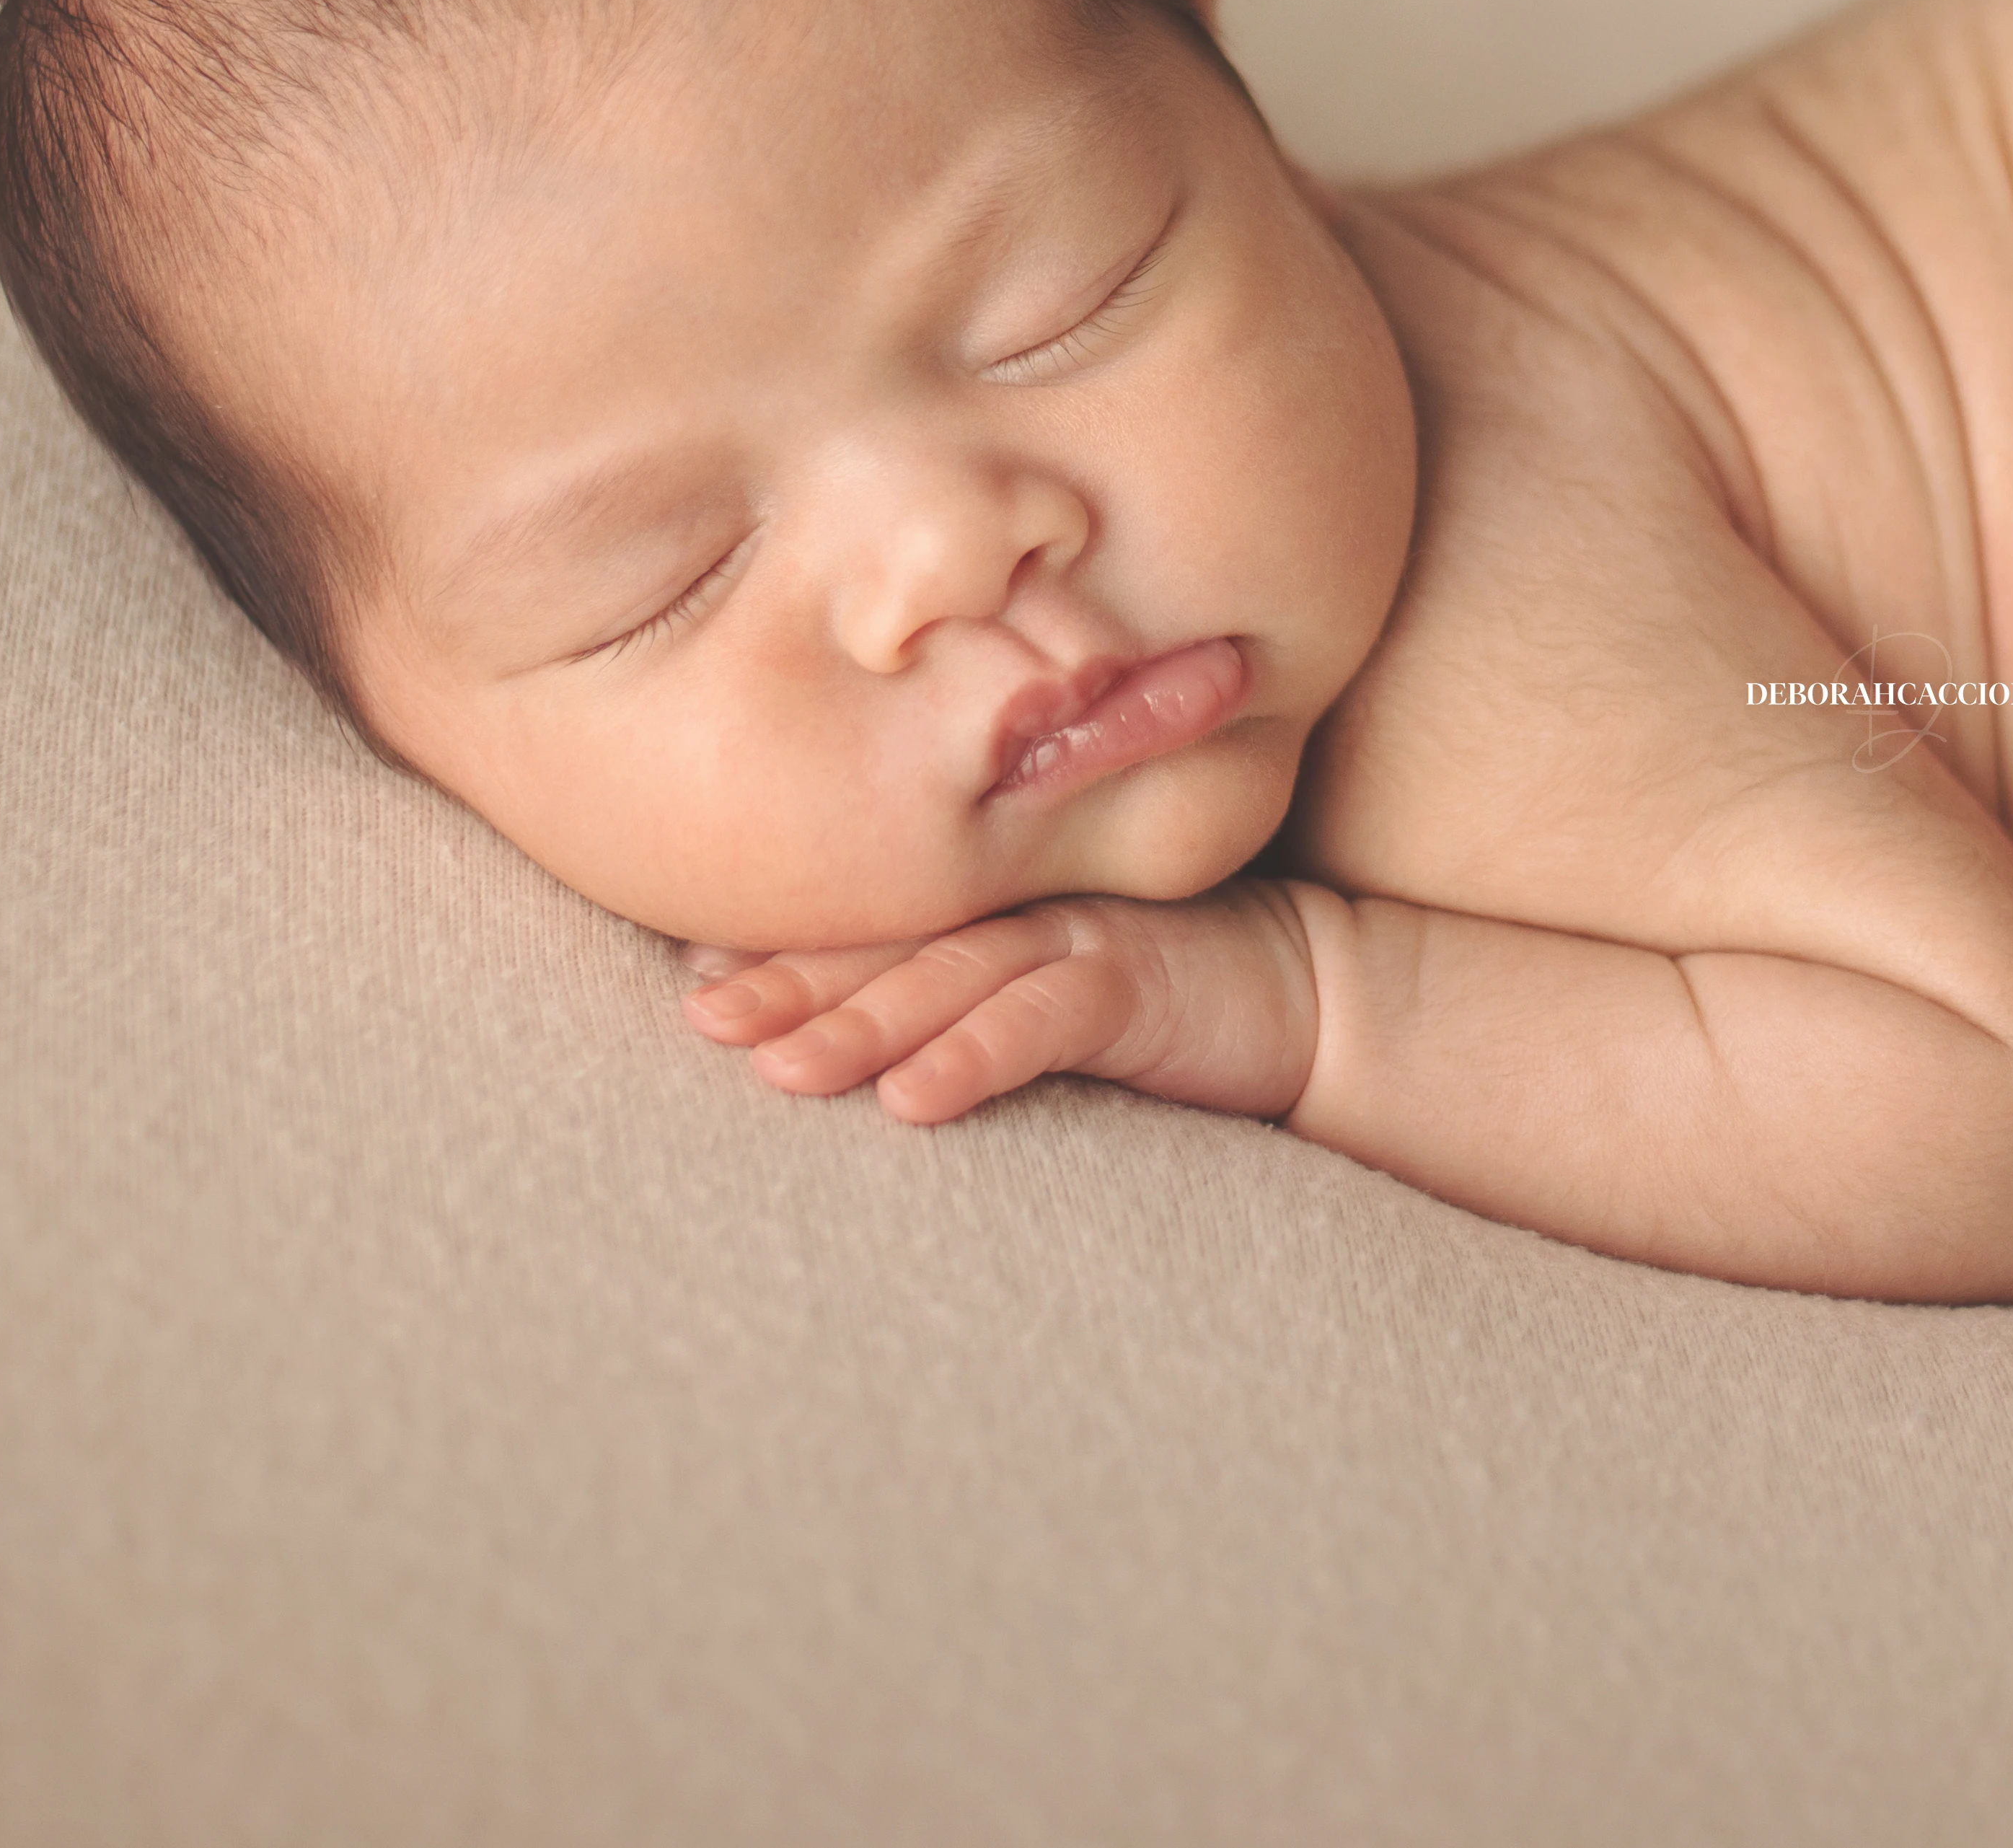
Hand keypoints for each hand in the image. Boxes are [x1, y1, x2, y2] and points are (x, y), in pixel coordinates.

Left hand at [677, 882, 1321, 1126]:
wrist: (1316, 992)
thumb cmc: (1173, 996)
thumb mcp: (1059, 989)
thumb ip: (973, 992)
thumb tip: (856, 1041)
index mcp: (993, 911)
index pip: (870, 929)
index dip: (783, 952)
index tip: (696, 984)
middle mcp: (1020, 914)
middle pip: (884, 949)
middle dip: (788, 984)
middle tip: (701, 1022)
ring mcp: (1076, 940)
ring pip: (945, 983)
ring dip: (859, 1027)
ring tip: (779, 1071)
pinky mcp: (1132, 985)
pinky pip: (1040, 1024)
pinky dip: (975, 1059)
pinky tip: (914, 1102)